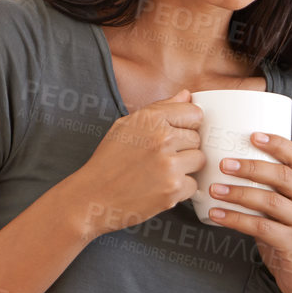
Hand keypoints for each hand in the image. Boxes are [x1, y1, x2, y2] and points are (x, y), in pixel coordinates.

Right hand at [74, 91, 205, 238]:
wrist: (93, 197)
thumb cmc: (108, 161)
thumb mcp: (127, 125)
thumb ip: (161, 108)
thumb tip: (186, 95)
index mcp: (151, 119)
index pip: (194, 113)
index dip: (187, 124)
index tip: (176, 134)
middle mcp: (162, 139)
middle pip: (197, 138)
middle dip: (184, 148)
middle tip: (160, 157)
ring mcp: (169, 165)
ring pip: (199, 160)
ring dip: (185, 168)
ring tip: (161, 171)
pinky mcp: (173, 189)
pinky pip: (193, 184)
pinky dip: (180, 188)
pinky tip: (160, 186)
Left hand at [207, 133, 291, 292]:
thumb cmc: (291, 240)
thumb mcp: (288, 212)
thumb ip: (270, 193)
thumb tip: (228, 172)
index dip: (276, 143)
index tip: (252, 135)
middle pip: (282, 176)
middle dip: (250, 167)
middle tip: (223, 163)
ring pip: (270, 201)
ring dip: (238, 193)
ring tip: (214, 188)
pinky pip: (260, 227)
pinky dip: (235, 219)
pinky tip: (216, 214)